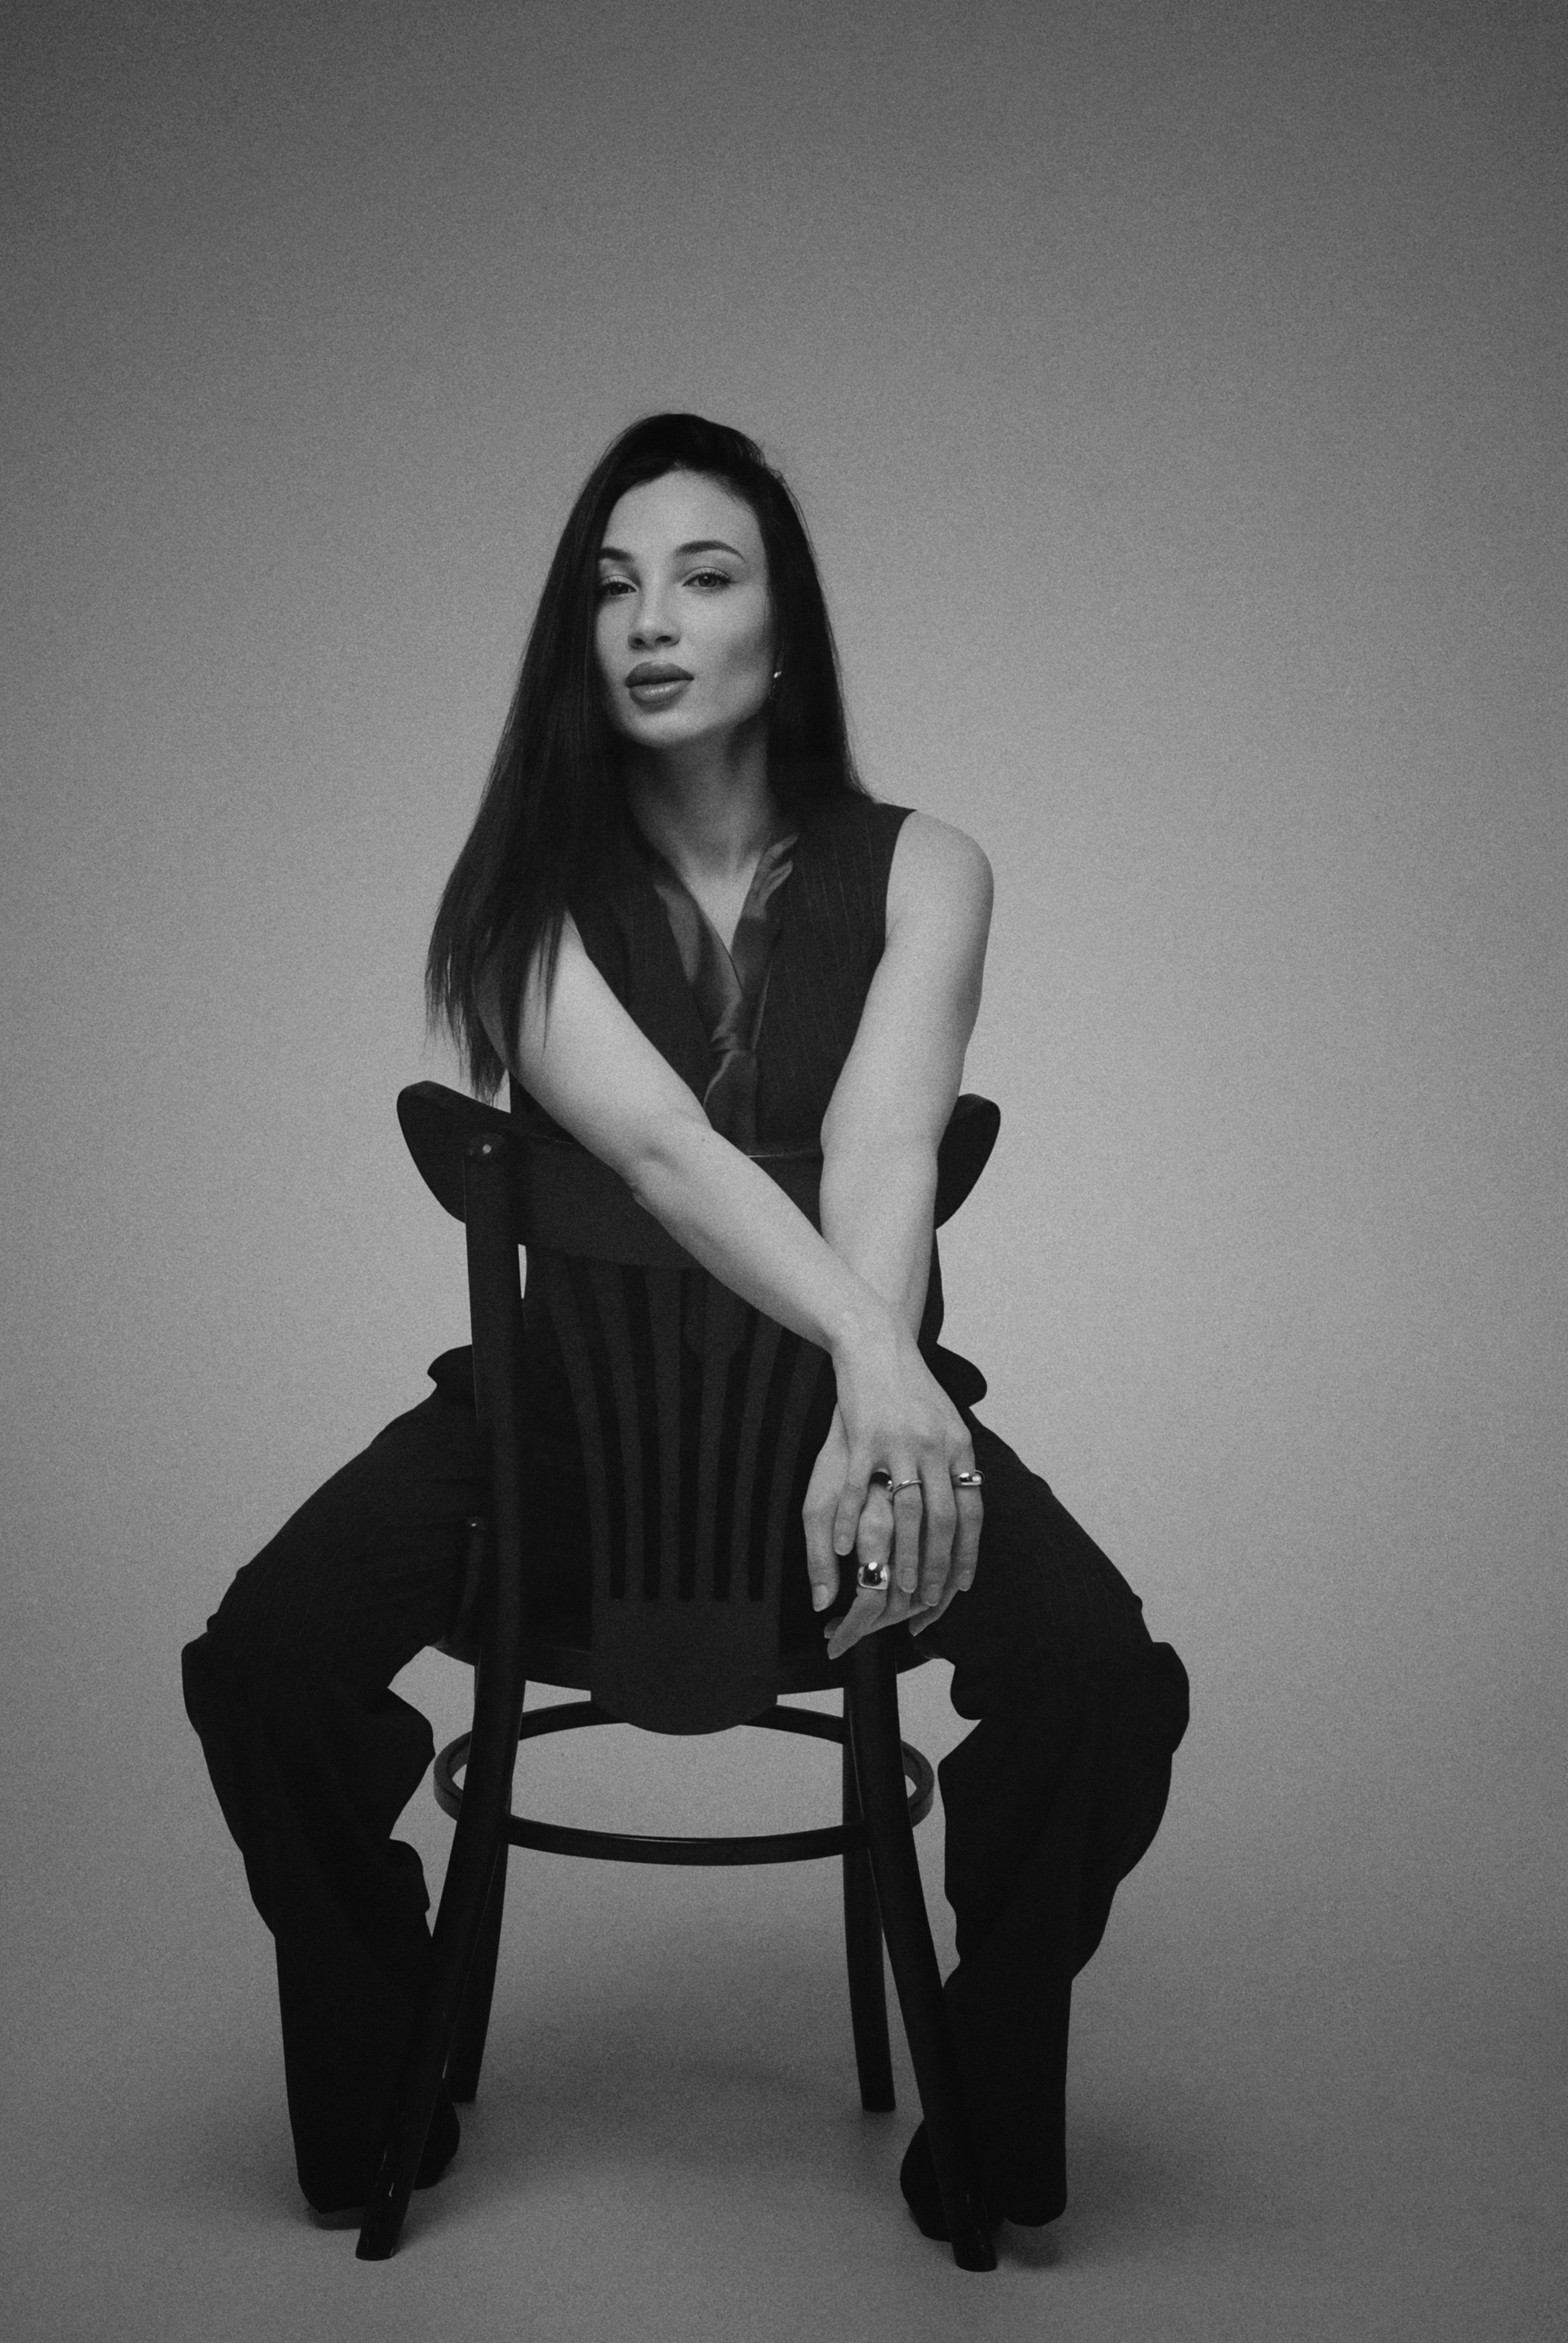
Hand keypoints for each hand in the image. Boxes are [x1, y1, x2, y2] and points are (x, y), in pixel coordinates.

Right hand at [802, 1393, 982, 1660]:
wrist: (877, 1342)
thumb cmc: (909, 1386)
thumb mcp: (945, 1418)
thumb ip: (954, 1457)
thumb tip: (967, 1493)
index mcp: (958, 1446)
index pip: (971, 1510)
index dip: (968, 1552)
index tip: (962, 1587)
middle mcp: (934, 1447)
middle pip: (941, 1520)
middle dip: (935, 1566)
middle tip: (925, 1601)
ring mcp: (899, 1443)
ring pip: (904, 1511)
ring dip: (898, 1554)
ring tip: (889, 1585)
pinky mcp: (864, 1436)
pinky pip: (858, 1488)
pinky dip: (852, 1522)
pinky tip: (845, 1549)